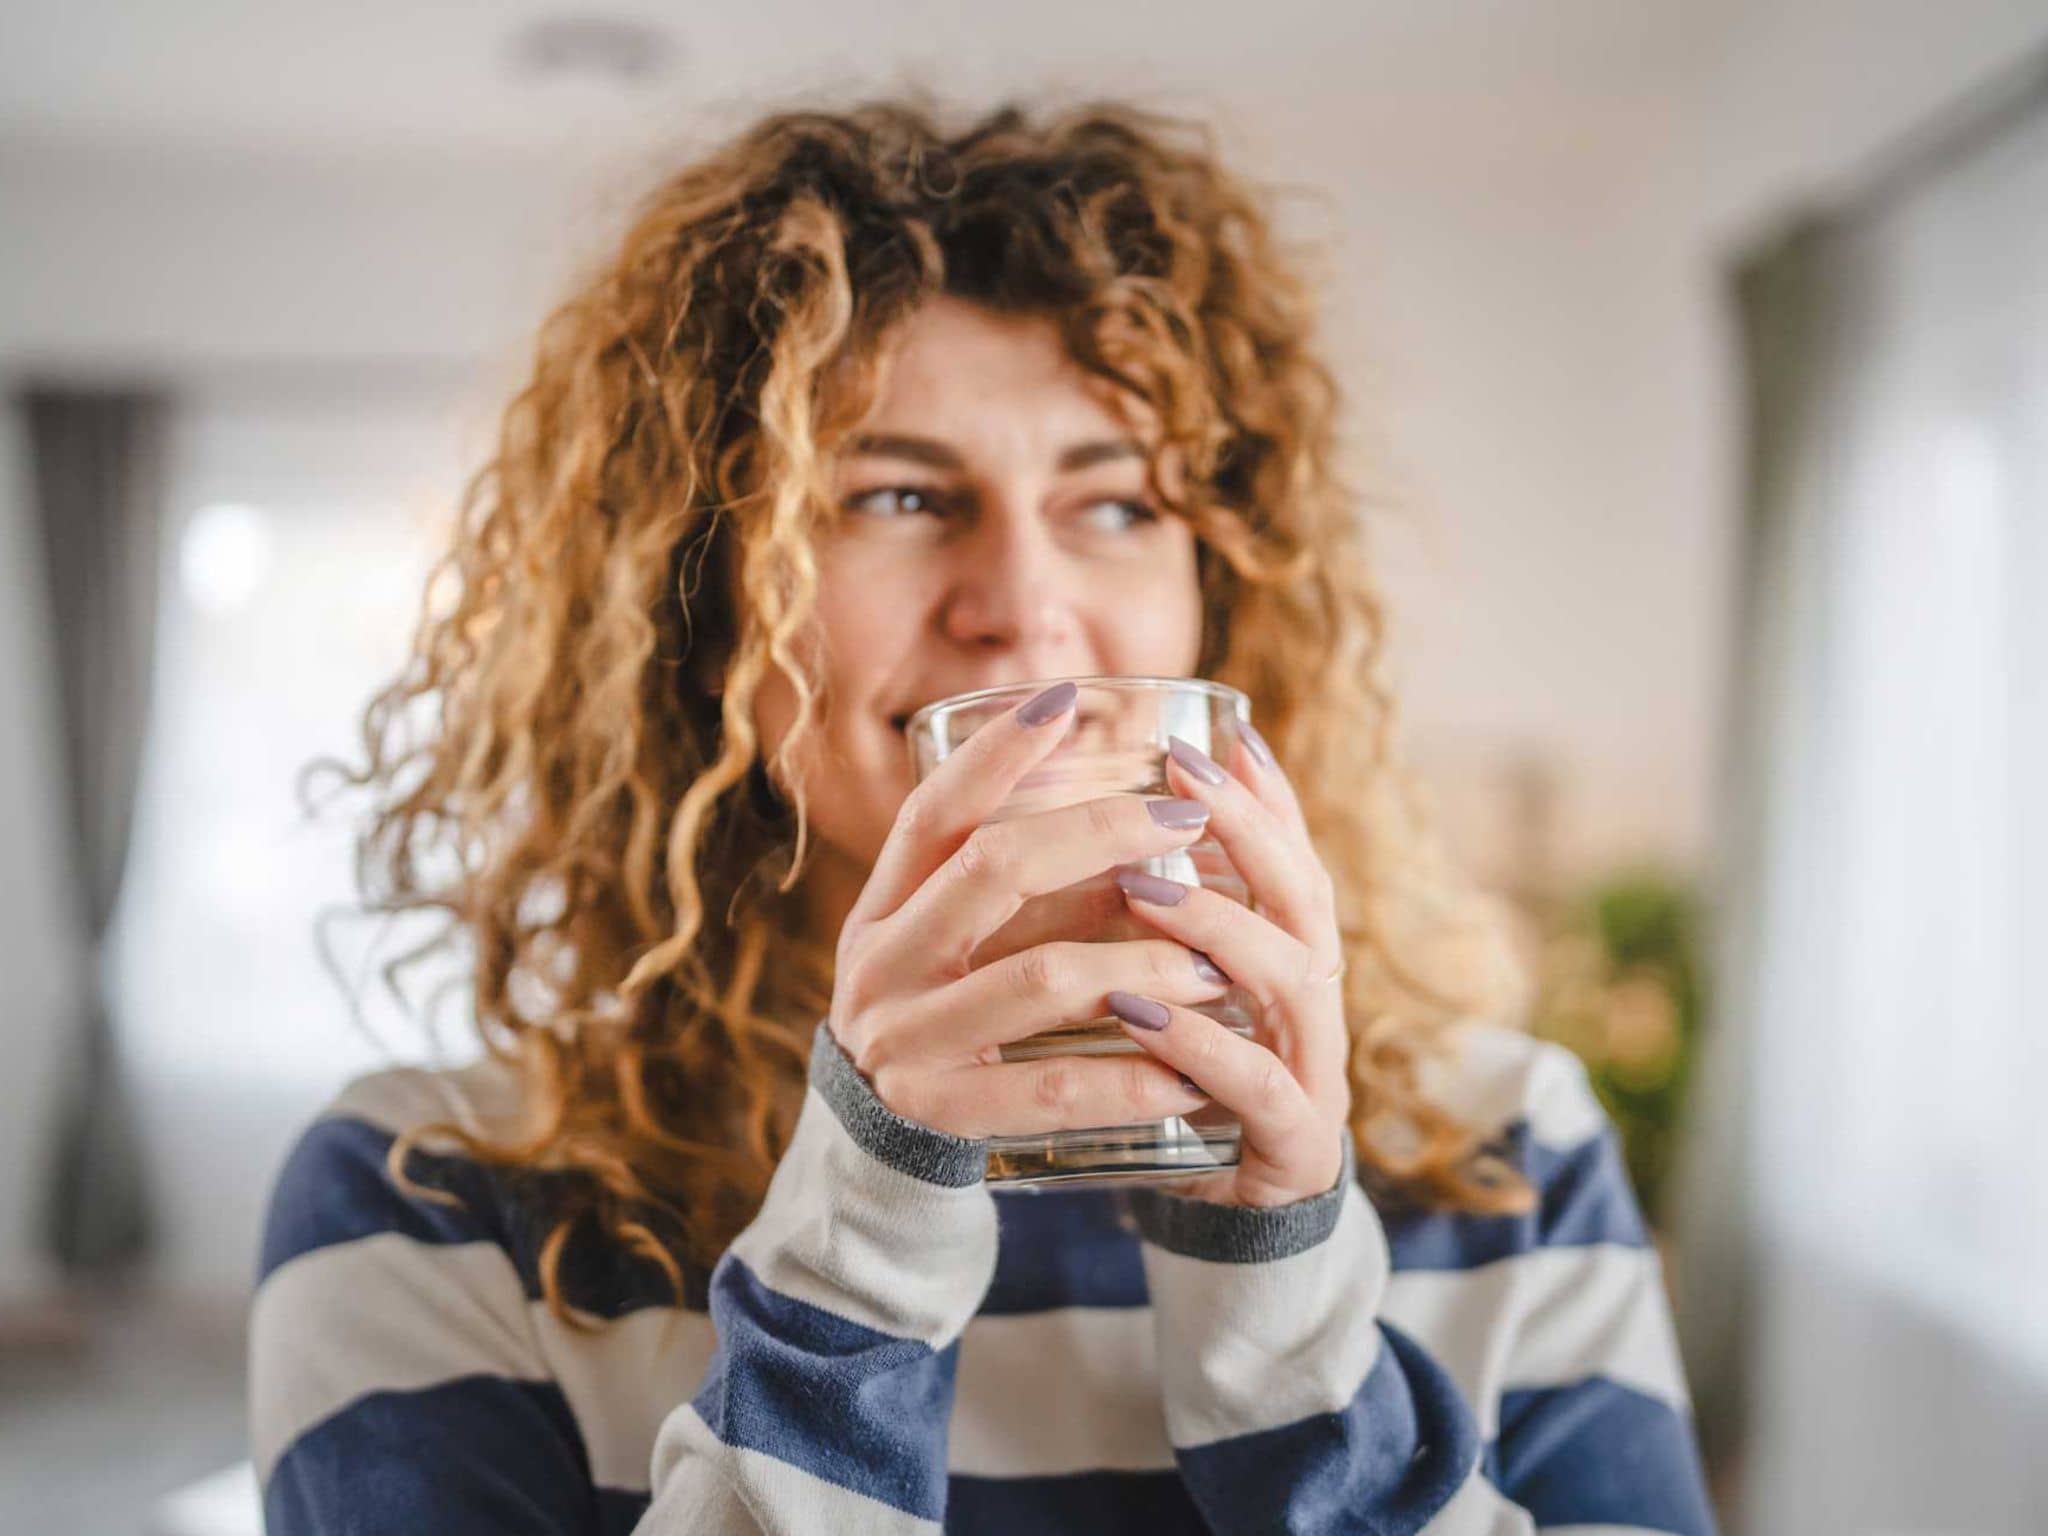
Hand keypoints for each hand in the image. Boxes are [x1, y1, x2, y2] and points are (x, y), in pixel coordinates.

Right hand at [828, 681, 1224, 1138]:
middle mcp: (882, 964)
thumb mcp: (944, 943)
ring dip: (1141, 963)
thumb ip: (1008, 883)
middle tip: (1184, 818)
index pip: (933, 814)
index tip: (1067, 699)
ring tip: (1214, 962)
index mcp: (882, 909)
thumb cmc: (942, 1016)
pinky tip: (1192, 1069)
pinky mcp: (941, 1112)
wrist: (878, 1149)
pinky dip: (1130, 1078)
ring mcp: (906, 1040)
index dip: (995, 753)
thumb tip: (1138, 800)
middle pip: (992, 869)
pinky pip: (1052, 1087)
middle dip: (1098, 833)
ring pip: (1039, 978)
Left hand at [1103, 725, 1352, 1207]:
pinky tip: (1141, 1011)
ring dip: (1220, 927)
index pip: (1291, 858)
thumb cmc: (1189, 1088)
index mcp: (1290, 961)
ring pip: (1294, 980)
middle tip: (1181, 779)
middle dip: (1249, 830)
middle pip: (1306, 898)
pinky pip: (1258, 1086)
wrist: (1230, 1224)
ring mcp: (1314, 1073)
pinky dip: (1201, 1043)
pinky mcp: (1293, 1144)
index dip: (1267, 796)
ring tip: (1146, 888)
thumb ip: (1155, 925)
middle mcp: (1314, 1004)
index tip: (1224, 733)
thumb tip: (1091, 829)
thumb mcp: (1174, 992)